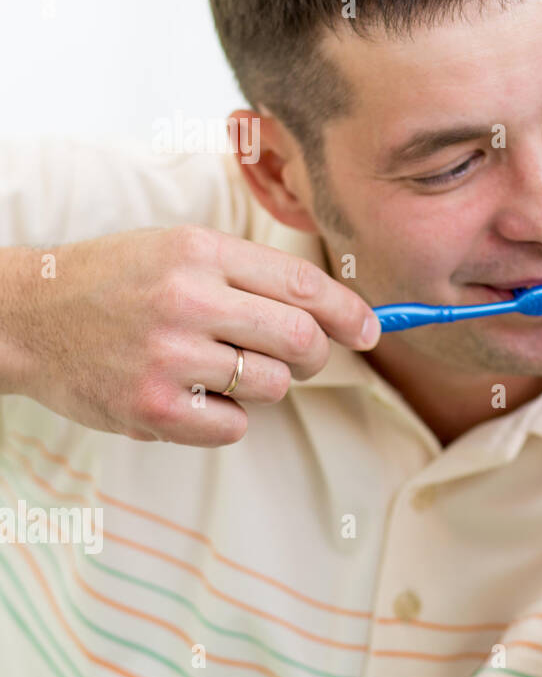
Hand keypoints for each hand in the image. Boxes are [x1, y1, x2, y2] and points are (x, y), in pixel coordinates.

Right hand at [1, 224, 379, 446]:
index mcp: (201, 251)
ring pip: (272, 385)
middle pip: (300, 339)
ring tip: (222, 369)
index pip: (301, 284)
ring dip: (264, 385)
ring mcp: (168, 355)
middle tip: (302, 357)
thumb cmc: (116, 282)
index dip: (349, 312)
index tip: (372, 331)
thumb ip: (250, 273)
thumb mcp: (179, 249)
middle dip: (316, 354)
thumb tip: (332, 310)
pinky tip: (193, 395)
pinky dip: (226, 418)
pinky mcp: (152, 407)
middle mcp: (187, 298)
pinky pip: (233, 426)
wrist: (26, 317)